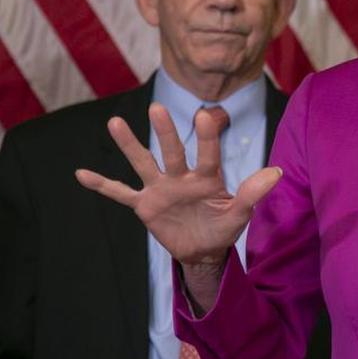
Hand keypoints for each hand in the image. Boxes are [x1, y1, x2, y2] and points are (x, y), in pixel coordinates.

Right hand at [76, 103, 280, 266]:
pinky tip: (80, 173)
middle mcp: (181, 177)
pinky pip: (121, 193)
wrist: (203, 250)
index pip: (208, 154)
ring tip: (114, 122)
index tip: (205, 114)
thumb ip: (252, 194)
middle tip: (157, 108)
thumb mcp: (240, 215)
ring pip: (144, 163)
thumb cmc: (223, 228)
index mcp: (207, 178)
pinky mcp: (145, 205)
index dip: (207, 137)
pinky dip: (102, 185)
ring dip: (129, 145)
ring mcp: (161, 189)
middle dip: (166, 132)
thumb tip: (276, 172)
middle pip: (172, 151)